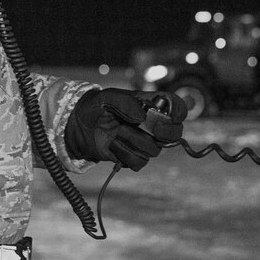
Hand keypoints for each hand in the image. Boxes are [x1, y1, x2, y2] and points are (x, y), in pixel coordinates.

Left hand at [64, 88, 187, 170]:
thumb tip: (143, 116)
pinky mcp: (134, 157)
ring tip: (116, 131)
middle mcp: (152, 124)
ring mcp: (144, 142)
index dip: (179, 112)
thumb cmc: (96, 106)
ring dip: (134, 141)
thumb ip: (126, 102)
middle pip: (175, 133)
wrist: (79, 126)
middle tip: (153, 128)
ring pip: (154, 149)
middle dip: (166, 132)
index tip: (172, 116)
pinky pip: (139, 162)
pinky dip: (124, 154)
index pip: (177, 107)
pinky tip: (113, 145)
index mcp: (151, 105)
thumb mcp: (107, 97)